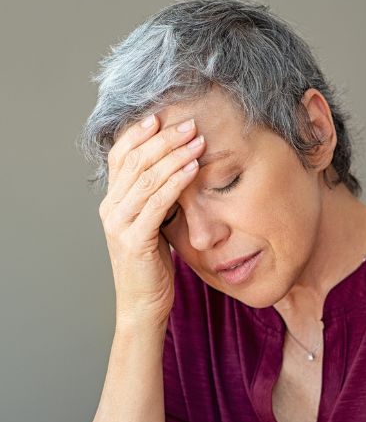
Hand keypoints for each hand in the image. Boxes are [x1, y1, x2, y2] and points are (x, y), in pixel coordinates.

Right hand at [99, 113, 206, 328]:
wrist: (143, 306)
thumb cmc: (154, 267)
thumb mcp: (154, 227)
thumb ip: (157, 202)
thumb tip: (177, 174)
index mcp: (113, 202)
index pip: (121, 158)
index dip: (139, 135)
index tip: (161, 116)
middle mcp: (111, 208)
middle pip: (135, 162)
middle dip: (164, 140)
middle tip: (190, 124)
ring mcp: (120, 224)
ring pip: (146, 179)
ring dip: (174, 156)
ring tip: (197, 140)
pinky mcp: (134, 239)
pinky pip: (157, 203)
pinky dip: (176, 182)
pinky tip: (193, 169)